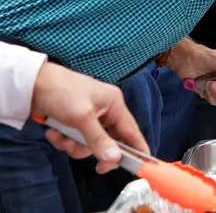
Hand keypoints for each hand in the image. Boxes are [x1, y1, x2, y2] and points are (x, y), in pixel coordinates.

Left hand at [31, 62, 149, 173]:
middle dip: (95, 150)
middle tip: (97, 167)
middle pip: (109, 141)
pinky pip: (74, 141)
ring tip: (61, 137)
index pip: (131, 130)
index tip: (145, 164)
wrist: (31, 85)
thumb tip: (115, 159)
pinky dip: (63, 140)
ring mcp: (88, 118)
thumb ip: (99, 139)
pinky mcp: (72, 123)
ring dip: (74, 145)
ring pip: (89, 144)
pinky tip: (53, 132)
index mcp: (114, 104)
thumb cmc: (63, 93)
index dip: (138, 147)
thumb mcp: (82, 117)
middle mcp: (104, 111)